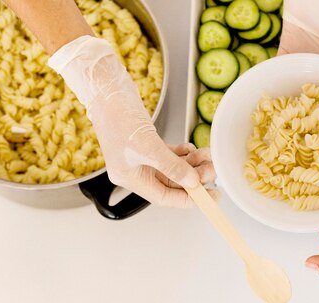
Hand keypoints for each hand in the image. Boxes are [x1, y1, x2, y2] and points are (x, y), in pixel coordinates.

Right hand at [49, 36, 214, 207]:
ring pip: (173, 168)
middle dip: (194, 178)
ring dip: (192, 164)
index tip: (208, 197)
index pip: (164, 197)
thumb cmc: (116, 115)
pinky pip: (170, 155)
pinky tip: (193, 149)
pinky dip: (184, 153)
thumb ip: (171, 166)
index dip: (188, 198)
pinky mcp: (147, 142)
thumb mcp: (146, 145)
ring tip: (208, 158)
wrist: (106, 88)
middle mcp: (135, 170)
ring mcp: (141, 156)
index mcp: (129, 178)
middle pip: (171, 183)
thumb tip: (192, 181)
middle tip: (212, 171)